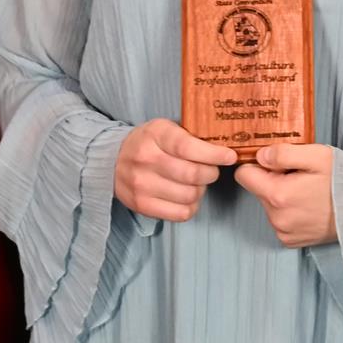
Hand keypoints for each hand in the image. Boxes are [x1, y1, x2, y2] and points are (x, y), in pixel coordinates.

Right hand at [114, 119, 235, 220]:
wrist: (113, 160)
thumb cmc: (149, 143)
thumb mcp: (165, 128)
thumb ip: (190, 136)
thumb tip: (224, 149)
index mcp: (155, 134)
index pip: (188, 147)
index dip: (213, 154)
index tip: (229, 157)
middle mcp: (146, 159)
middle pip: (192, 175)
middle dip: (210, 174)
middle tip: (210, 171)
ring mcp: (142, 184)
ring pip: (189, 196)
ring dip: (200, 191)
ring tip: (195, 183)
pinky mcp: (142, 205)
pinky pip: (180, 213)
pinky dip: (191, 206)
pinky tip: (186, 196)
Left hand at [236, 143, 335, 248]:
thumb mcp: (316, 155)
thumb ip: (282, 153)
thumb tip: (259, 156)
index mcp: (278, 195)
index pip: (244, 175)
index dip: (258, 164)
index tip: (276, 163)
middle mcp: (277, 218)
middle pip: (258, 191)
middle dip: (273, 180)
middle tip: (300, 176)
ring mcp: (284, 232)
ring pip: (269, 206)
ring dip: (282, 197)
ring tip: (309, 192)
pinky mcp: (291, 241)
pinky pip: (280, 221)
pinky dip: (290, 212)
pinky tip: (309, 206)